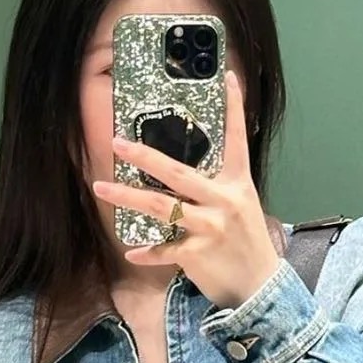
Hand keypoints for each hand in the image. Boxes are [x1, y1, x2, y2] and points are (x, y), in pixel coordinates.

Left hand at [91, 68, 281, 309]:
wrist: (260, 285)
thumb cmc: (245, 243)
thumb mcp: (240, 205)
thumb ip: (217, 186)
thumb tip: (184, 170)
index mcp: (237, 183)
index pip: (236, 139)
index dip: (233, 108)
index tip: (226, 77)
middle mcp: (224, 200)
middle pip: (178, 172)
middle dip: (145, 156)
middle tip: (118, 143)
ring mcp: (210, 227)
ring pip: (162, 207)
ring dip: (128, 197)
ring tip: (102, 188)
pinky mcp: (198, 255)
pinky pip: (165, 249)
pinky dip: (147, 252)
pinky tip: (131, 251)